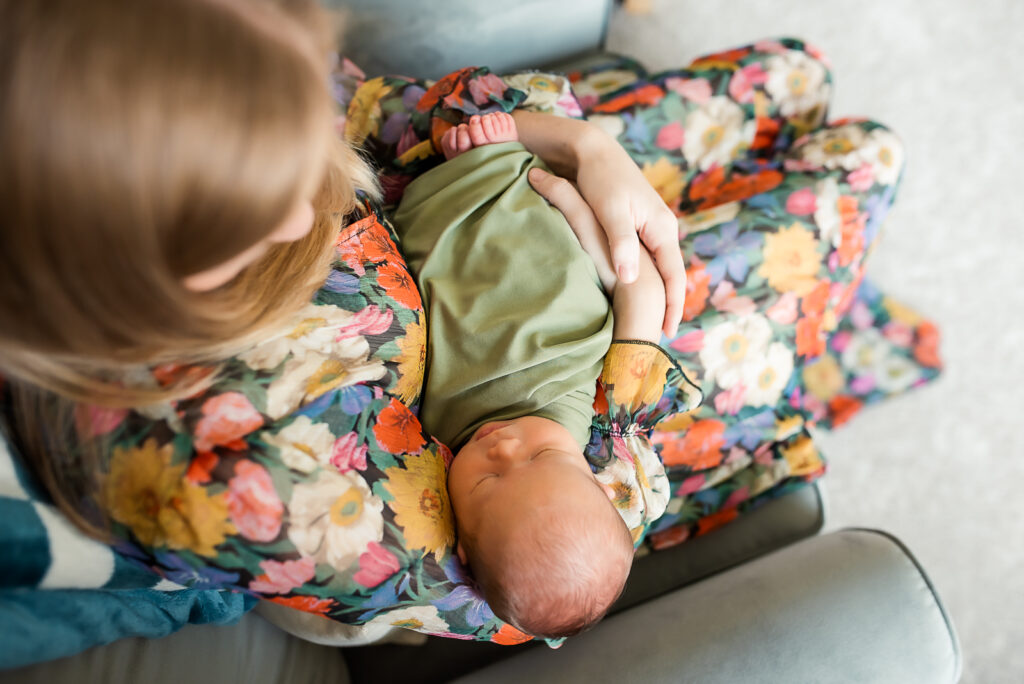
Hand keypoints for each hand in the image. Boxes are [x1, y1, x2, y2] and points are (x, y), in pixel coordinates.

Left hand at [514, 111, 684, 336]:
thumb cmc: (600, 178)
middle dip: (668, 306)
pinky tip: (636, 293)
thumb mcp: (609, 211)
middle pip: (671, 276)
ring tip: (650, 322)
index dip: (672, 307)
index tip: (665, 334)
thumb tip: (629, 278)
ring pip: (660, 268)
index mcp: (662, 229)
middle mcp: (663, 228)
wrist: (594, 148)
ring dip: (659, 294)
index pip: (674, 277)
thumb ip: (620, 244)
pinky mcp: (638, 224)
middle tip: (659, 337)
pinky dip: (647, 279)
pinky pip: (649, 258)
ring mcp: (652, 226)